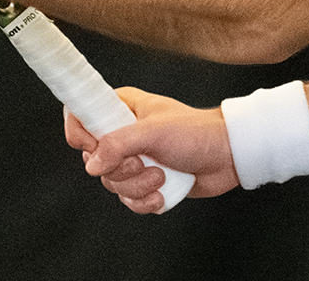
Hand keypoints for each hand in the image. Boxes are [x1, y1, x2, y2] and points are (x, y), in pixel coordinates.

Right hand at [65, 87, 240, 213]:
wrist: (227, 157)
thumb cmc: (197, 133)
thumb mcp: (154, 132)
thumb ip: (118, 144)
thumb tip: (92, 164)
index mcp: (122, 108)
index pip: (81, 115)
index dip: (81, 134)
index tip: (94, 146)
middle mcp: (124, 133)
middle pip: (94, 159)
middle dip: (120, 169)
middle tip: (143, 161)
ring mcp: (134, 159)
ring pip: (112, 182)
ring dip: (136, 187)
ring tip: (161, 176)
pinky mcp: (146, 182)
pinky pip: (128, 199)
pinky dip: (144, 201)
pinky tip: (161, 194)